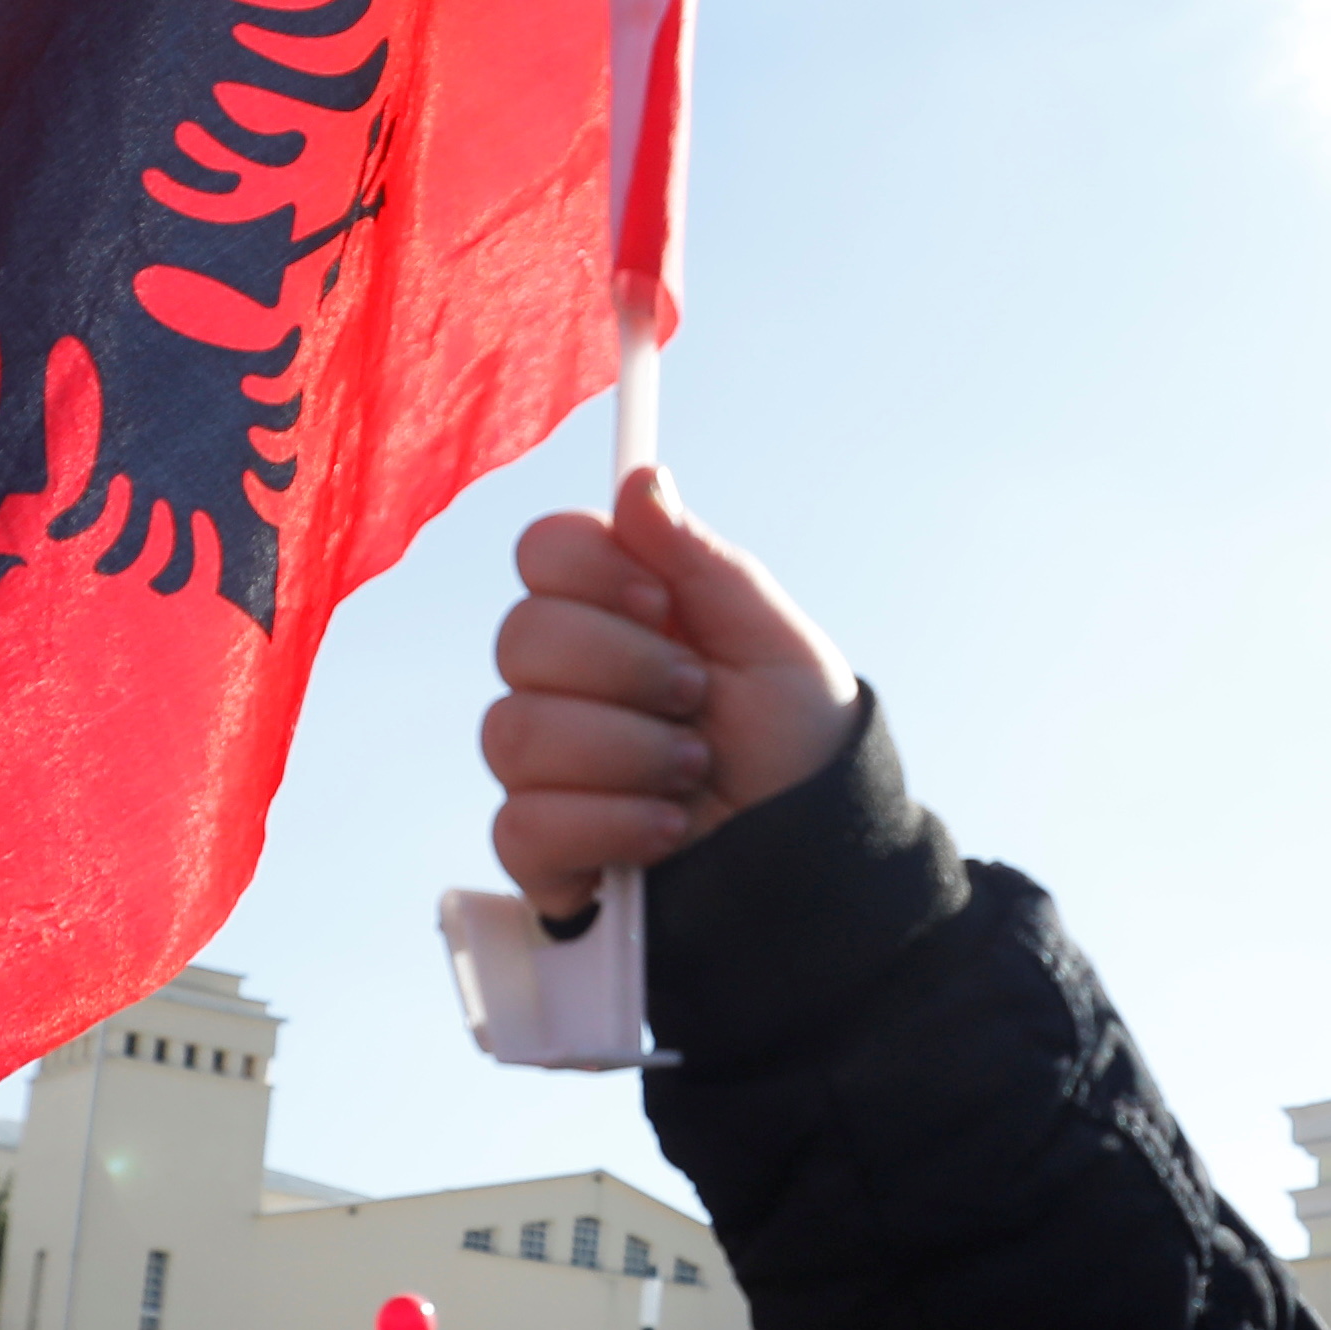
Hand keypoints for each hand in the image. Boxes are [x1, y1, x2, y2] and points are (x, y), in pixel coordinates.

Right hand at [483, 470, 862, 908]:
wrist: (815, 851)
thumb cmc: (797, 740)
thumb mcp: (769, 639)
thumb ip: (700, 560)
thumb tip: (642, 478)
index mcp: (615, 611)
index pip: (543, 551)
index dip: (594, 573)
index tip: (663, 605)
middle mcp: (563, 680)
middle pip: (520, 637)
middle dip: (626, 671)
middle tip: (697, 699)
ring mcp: (543, 764)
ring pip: (515, 733)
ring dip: (626, 753)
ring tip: (694, 773)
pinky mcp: (540, 848)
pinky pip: (521, 825)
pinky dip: (607, 825)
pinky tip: (665, 830)